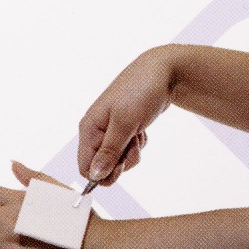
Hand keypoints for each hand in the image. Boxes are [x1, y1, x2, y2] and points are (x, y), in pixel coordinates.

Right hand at [78, 45, 174, 185]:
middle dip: (121, 163)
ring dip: (131, 153)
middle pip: (102, 166)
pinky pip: (127, 151)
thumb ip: (109, 152)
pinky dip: (137, 145)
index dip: (102, 173)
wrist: (162, 73)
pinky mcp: (123, 131)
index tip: (121, 165)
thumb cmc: (140, 92)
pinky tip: (141, 130)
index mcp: (89, 128)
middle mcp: (95, 131)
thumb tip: (94, 175)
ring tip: (138, 133)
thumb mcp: (125, 124)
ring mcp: (109, 131)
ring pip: (117, 160)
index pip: (85, 166)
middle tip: (133, 146)